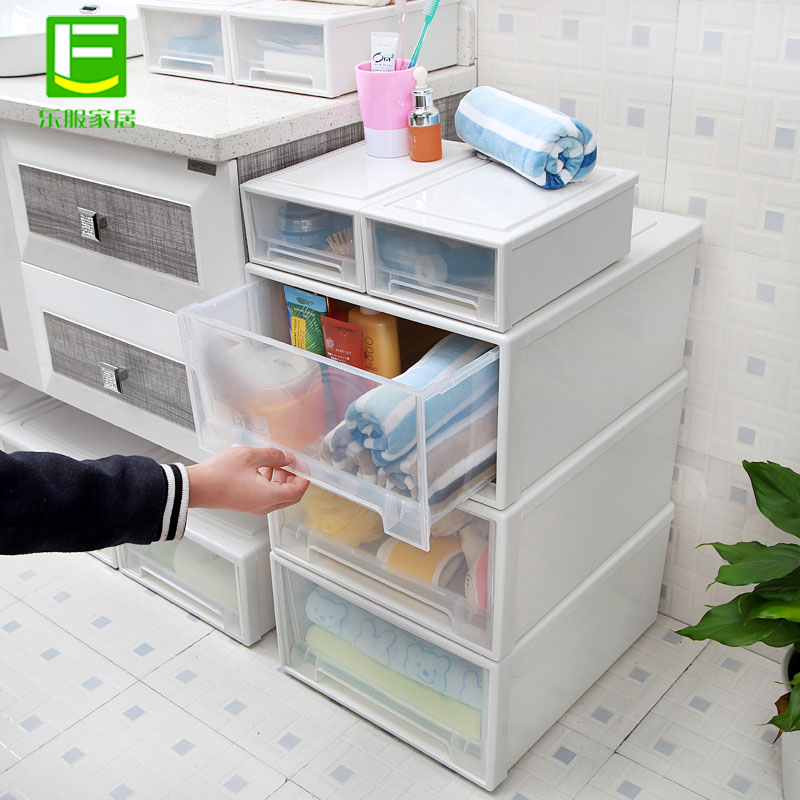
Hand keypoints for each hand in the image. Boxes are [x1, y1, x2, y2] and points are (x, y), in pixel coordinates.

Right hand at [186, 447, 309, 514]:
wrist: (196, 487)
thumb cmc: (219, 474)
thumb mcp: (250, 456)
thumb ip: (273, 455)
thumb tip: (286, 456)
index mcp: (269, 496)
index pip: (298, 491)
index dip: (304, 476)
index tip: (303, 464)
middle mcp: (264, 505)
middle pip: (290, 495)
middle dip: (294, 478)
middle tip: (291, 462)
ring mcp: (254, 506)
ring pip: (278, 495)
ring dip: (281, 479)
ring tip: (274, 461)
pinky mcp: (246, 503)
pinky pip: (266, 495)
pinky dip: (269, 482)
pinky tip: (261, 466)